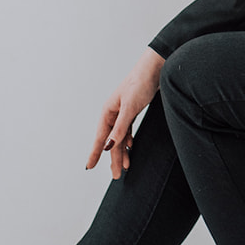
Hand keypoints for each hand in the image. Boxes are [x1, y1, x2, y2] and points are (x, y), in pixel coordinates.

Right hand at [87, 48, 164, 179]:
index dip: (95, 153)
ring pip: (119, 137)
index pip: (100, 138)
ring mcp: (122, 112)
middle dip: (113, 158)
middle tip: (116, 175)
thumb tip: (108, 145)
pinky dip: (128, 141)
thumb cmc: (140, 83)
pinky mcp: (132, 111)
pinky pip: (127, 130)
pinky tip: (130, 148)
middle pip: (111, 140)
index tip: (89, 167)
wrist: (155, 69)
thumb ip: (120, 128)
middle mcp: (113, 113)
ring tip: (124, 167)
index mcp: (108, 111)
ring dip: (122, 151)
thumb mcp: (129, 107)